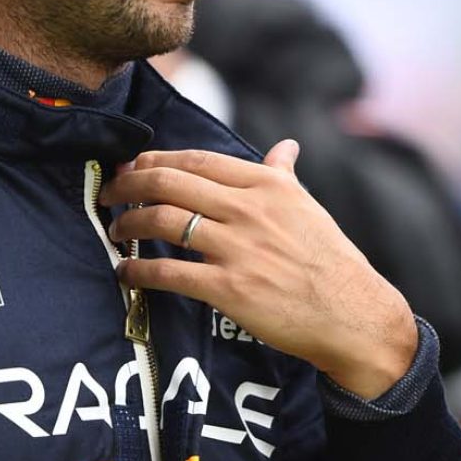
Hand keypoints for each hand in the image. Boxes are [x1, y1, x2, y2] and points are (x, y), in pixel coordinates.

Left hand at [102, 140, 418, 398]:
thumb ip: (285, 175)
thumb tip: (286, 147)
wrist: (351, 314)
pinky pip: (169, 273)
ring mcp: (238, 249)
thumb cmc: (331, 261)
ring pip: (163, 221)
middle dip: (130, 183)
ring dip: (128, 222)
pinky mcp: (229, 289)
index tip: (133, 164)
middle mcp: (250, 210)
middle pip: (171, 183)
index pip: (198, 160)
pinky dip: (138, 270)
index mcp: (268, 186)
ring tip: (114, 227)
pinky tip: (125, 271)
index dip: (156, 159)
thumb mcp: (309, 208)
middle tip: (109, 192)